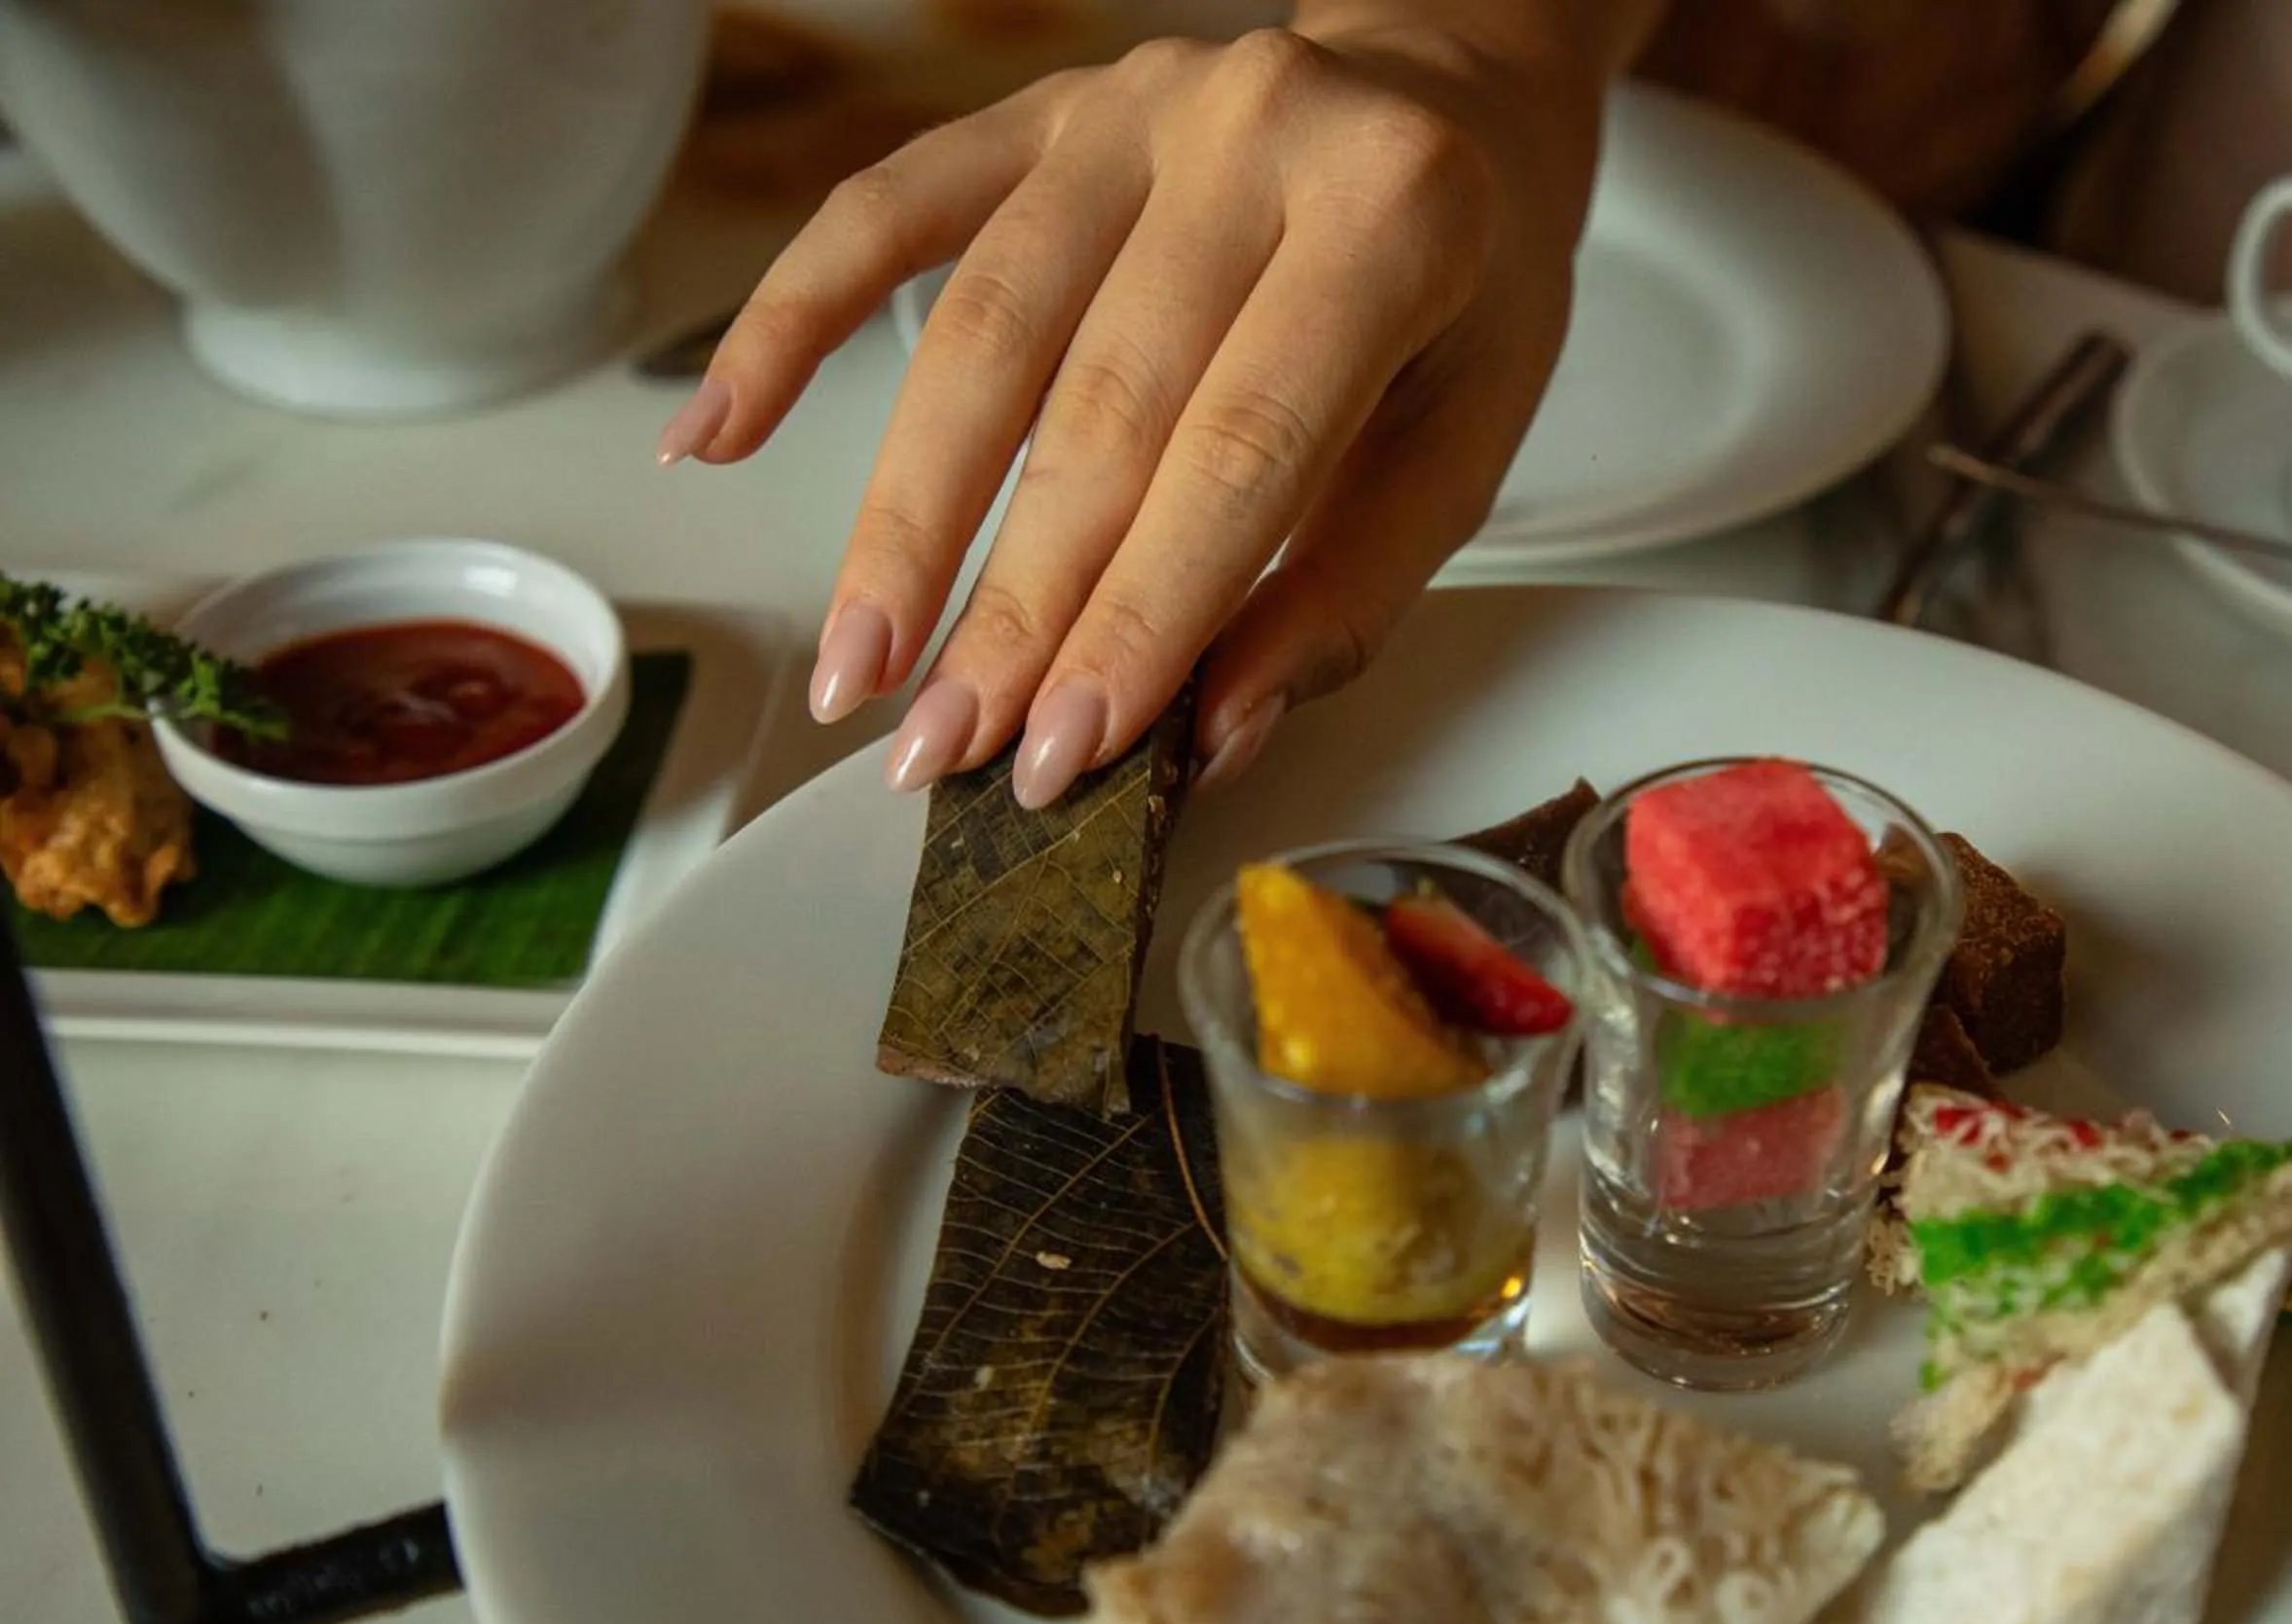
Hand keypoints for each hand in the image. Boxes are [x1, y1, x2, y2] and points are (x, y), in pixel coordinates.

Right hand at [666, 17, 1626, 804]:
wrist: (1448, 97)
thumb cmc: (1464, 289)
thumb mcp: (1468, 444)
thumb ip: (1349, 592)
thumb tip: (1215, 731)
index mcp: (1392, 217)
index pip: (1240, 447)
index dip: (1144, 612)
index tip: (1067, 746)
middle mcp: (1250, 134)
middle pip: (1098, 406)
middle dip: (1013, 605)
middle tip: (947, 751)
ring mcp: (1125, 110)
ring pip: (978, 331)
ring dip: (901, 517)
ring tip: (859, 664)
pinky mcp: (1033, 112)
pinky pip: (882, 212)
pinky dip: (786, 324)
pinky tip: (714, 436)